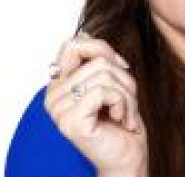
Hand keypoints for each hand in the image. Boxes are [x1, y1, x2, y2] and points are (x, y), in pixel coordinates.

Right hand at [45, 31, 148, 176]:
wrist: (129, 155)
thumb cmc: (121, 117)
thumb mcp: (112, 79)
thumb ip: (97, 58)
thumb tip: (85, 32)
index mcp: (60, 83)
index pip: (73, 43)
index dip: (102, 49)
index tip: (118, 67)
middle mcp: (53, 95)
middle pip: (97, 59)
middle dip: (123, 77)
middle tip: (124, 100)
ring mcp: (58, 110)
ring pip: (104, 74)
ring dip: (126, 94)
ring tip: (124, 112)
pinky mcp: (70, 122)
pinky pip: (104, 91)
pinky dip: (123, 103)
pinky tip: (121, 120)